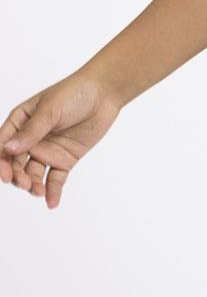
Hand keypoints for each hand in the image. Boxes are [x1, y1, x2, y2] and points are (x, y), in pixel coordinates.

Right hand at [0, 72, 123, 208]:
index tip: (6, 176)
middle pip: (16, 163)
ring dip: (32, 185)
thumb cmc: (74, 93)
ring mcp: (47, 150)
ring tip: (38, 192)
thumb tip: (8, 149)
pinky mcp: (64, 159)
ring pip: (33, 174)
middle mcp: (30, 140)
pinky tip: (52, 203)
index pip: (3, 146)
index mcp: (19, 123)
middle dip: (17, 176)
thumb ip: (32, 130)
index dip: (1, 162)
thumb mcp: (51, 109)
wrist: (105, 93)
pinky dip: (53, 191)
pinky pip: (55, 179)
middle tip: (24, 183)